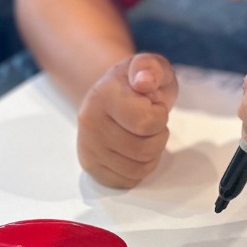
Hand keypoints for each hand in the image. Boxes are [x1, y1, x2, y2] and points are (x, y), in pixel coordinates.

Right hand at [77, 53, 177, 187]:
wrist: (114, 94)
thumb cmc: (139, 82)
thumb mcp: (151, 66)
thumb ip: (151, 68)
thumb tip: (144, 81)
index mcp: (103, 95)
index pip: (147, 123)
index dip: (159, 115)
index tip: (151, 104)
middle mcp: (89, 122)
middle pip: (144, 150)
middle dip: (158, 136)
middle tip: (148, 122)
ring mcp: (87, 147)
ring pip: (138, 169)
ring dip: (151, 154)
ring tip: (141, 135)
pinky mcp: (91, 166)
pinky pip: (128, 180)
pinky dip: (139, 168)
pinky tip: (133, 150)